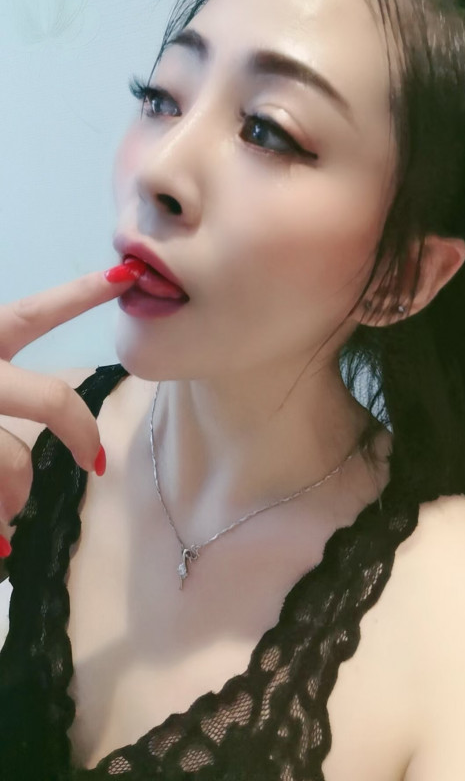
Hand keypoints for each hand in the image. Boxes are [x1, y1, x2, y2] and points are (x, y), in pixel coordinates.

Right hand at [0, 258, 145, 538]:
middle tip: (94, 459)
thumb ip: (5, 393)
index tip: (124, 277)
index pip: (29, 316)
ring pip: (14, 461)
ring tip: (7, 517)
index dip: (76, 294)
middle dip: (78, 430)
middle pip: (48, 400)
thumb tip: (40, 440)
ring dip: (15, 492)